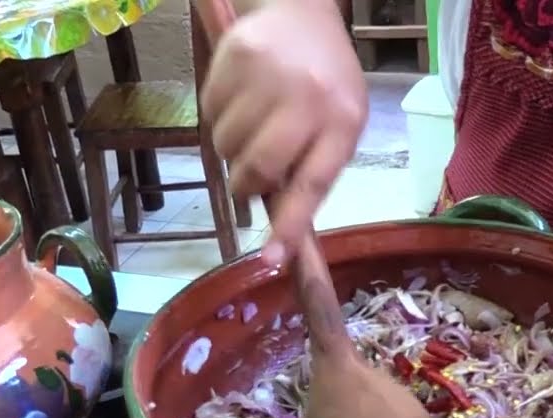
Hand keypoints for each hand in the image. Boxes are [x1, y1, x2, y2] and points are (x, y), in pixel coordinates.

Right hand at [200, 0, 367, 264]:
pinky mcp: (234, 56)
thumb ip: (314, 169)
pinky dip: (219, 118)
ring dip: (232, 149)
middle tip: (250, 178)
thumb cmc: (325, 80)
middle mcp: (308, 96)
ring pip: (227, 145)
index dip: (290, 224)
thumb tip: (282, 232)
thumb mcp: (338, 123)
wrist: (302, 11)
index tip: (272, 258)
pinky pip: (209, 113)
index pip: (314, 182)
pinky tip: (240, 99)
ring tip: (252, 125)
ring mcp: (269, 74)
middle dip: (248, 185)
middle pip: (260, 168)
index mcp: (343, 119)